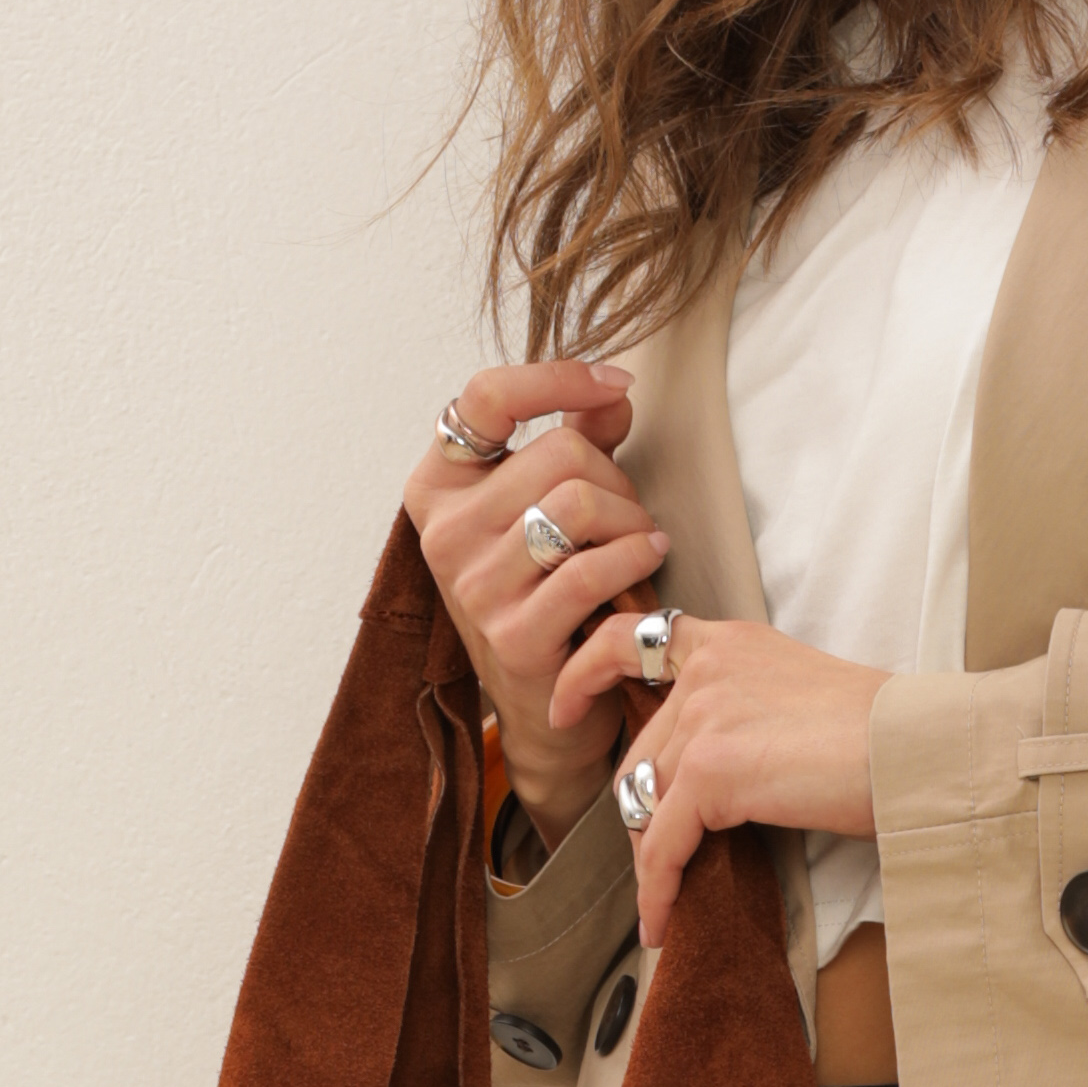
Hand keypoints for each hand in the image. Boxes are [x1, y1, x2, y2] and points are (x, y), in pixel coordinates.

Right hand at [403, 361, 664, 845]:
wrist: (546, 709)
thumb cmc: (551, 596)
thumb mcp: (549, 508)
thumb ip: (578, 441)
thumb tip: (614, 391)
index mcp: (438, 486)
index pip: (488, 394)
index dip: (559, 377)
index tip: (615, 385)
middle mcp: (443, 533)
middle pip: (558, 453)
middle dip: (617, 478)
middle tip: (632, 516)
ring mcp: (473, 589)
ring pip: (579, 505)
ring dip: (631, 522)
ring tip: (641, 544)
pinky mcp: (512, 638)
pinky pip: (591, 571)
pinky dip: (635, 560)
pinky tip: (649, 563)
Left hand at [554, 603, 890, 948]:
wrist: (916, 750)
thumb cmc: (882, 737)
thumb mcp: (799, 697)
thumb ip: (746, 713)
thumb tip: (716, 778)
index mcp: (729, 643)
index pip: (634, 638)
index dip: (587, 669)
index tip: (567, 704)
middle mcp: (708, 669)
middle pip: (642, 751)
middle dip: (640, 813)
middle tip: (651, 859)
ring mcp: (704, 716)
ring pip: (645, 801)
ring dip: (651, 859)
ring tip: (665, 900)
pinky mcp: (710, 770)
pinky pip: (660, 845)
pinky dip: (655, 889)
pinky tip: (660, 922)